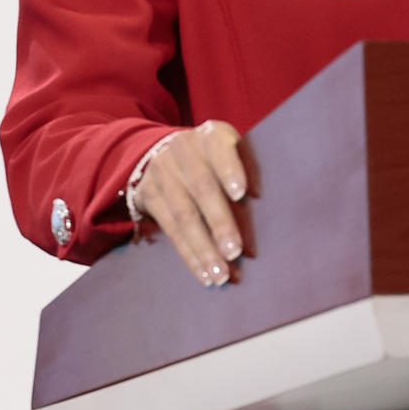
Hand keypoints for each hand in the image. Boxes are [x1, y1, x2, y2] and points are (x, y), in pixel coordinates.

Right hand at [133, 119, 247, 286]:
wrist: (161, 150)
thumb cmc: (214, 157)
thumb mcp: (229, 150)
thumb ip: (247, 168)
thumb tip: (260, 199)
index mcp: (212, 135)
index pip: (221, 149)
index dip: (231, 170)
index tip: (242, 194)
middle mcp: (183, 149)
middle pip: (202, 188)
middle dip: (220, 223)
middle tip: (236, 253)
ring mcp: (162, 172)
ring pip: (184, 215)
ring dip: (204, 249)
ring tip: (221, 275)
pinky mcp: (148, 195)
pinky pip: (170, 230)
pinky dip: (190, 255)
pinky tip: (204, 274)